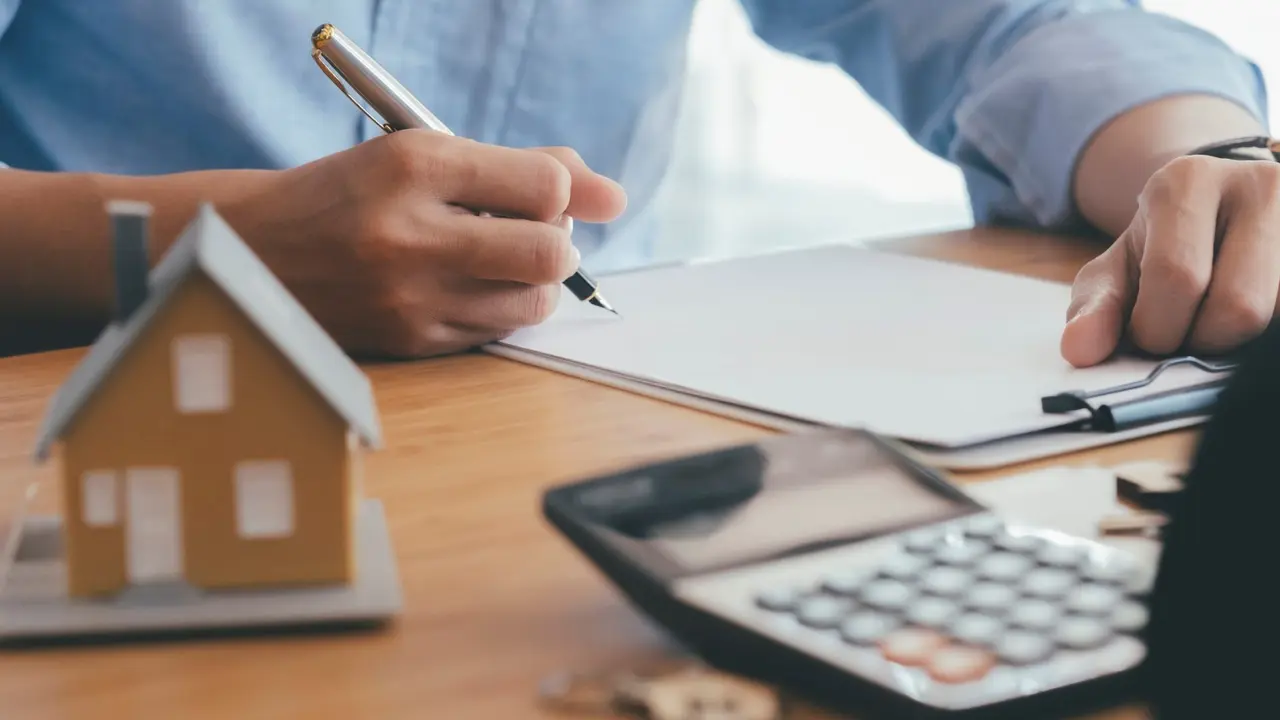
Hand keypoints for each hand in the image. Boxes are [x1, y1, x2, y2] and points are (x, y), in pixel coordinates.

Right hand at [233, 130, 626, 356]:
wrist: (258, 252)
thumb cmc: (357, 195)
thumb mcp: (424, 154)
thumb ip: (524, 167)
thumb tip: (615, 198)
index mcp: (413, 166)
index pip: (545, 184)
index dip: (557, 191)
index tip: (537, 194)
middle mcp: (410, 234)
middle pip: (552, 253)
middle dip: (557, 242)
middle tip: (528, 233)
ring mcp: (409, 297)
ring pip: (534, 301)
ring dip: (533, 281)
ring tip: (495, 261)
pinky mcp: (410, 341)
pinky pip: (497, 331)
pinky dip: (498, 308)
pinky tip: (463, 288)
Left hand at [1061, 154, 1279, 366]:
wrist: (1221, 204)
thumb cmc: (1162, 246)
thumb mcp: (1117, 270)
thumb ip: (1095, 308)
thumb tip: (1079, 348)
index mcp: (1187, 182)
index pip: (1178, 276)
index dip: (1158, 328)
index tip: (1149, 334)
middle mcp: (1259, 185)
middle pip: (1240, 305)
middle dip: (1205, 339)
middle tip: (1189, 331)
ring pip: (1279, 314)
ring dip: (1245, 341)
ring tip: (1219, 320)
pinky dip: (1267, 333)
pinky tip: (1251, 317)